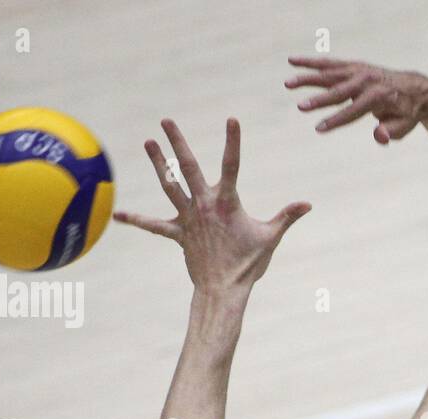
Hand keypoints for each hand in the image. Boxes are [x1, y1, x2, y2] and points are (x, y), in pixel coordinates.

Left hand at [114, 117, 310, 293]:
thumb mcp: (270, 237)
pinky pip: (155, 225)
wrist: (224, 290)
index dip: (232, 142)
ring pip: (169, 185)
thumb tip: (308, 204)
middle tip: (167, 121)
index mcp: (227, 202)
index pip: (231, 165)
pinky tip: (119, 214)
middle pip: (187, 167)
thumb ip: (287, 217)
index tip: (232, 119)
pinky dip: (137, 220)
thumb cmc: (248, 264)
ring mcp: (188, 218)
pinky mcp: (178, 234)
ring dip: (158, 164)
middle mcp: (203, 205)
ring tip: (148, 143)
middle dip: (177, 142)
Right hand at [286, 56, 427, 143]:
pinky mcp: (352, 65)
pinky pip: (328, 63)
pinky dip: (310, 62)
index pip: (354, 111)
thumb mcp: (404, 126)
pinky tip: (292, 61)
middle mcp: (366, 80)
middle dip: (319, 100)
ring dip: (308, 78)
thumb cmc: (406, 112)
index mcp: (378, 96)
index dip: (336, 120)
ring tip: (288, 84)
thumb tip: (379, 135)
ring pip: (329, 74)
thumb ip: (391, 132)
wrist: (412, 88)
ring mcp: (358, 70)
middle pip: (339, 91)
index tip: (319, 128)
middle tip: (300, 107)